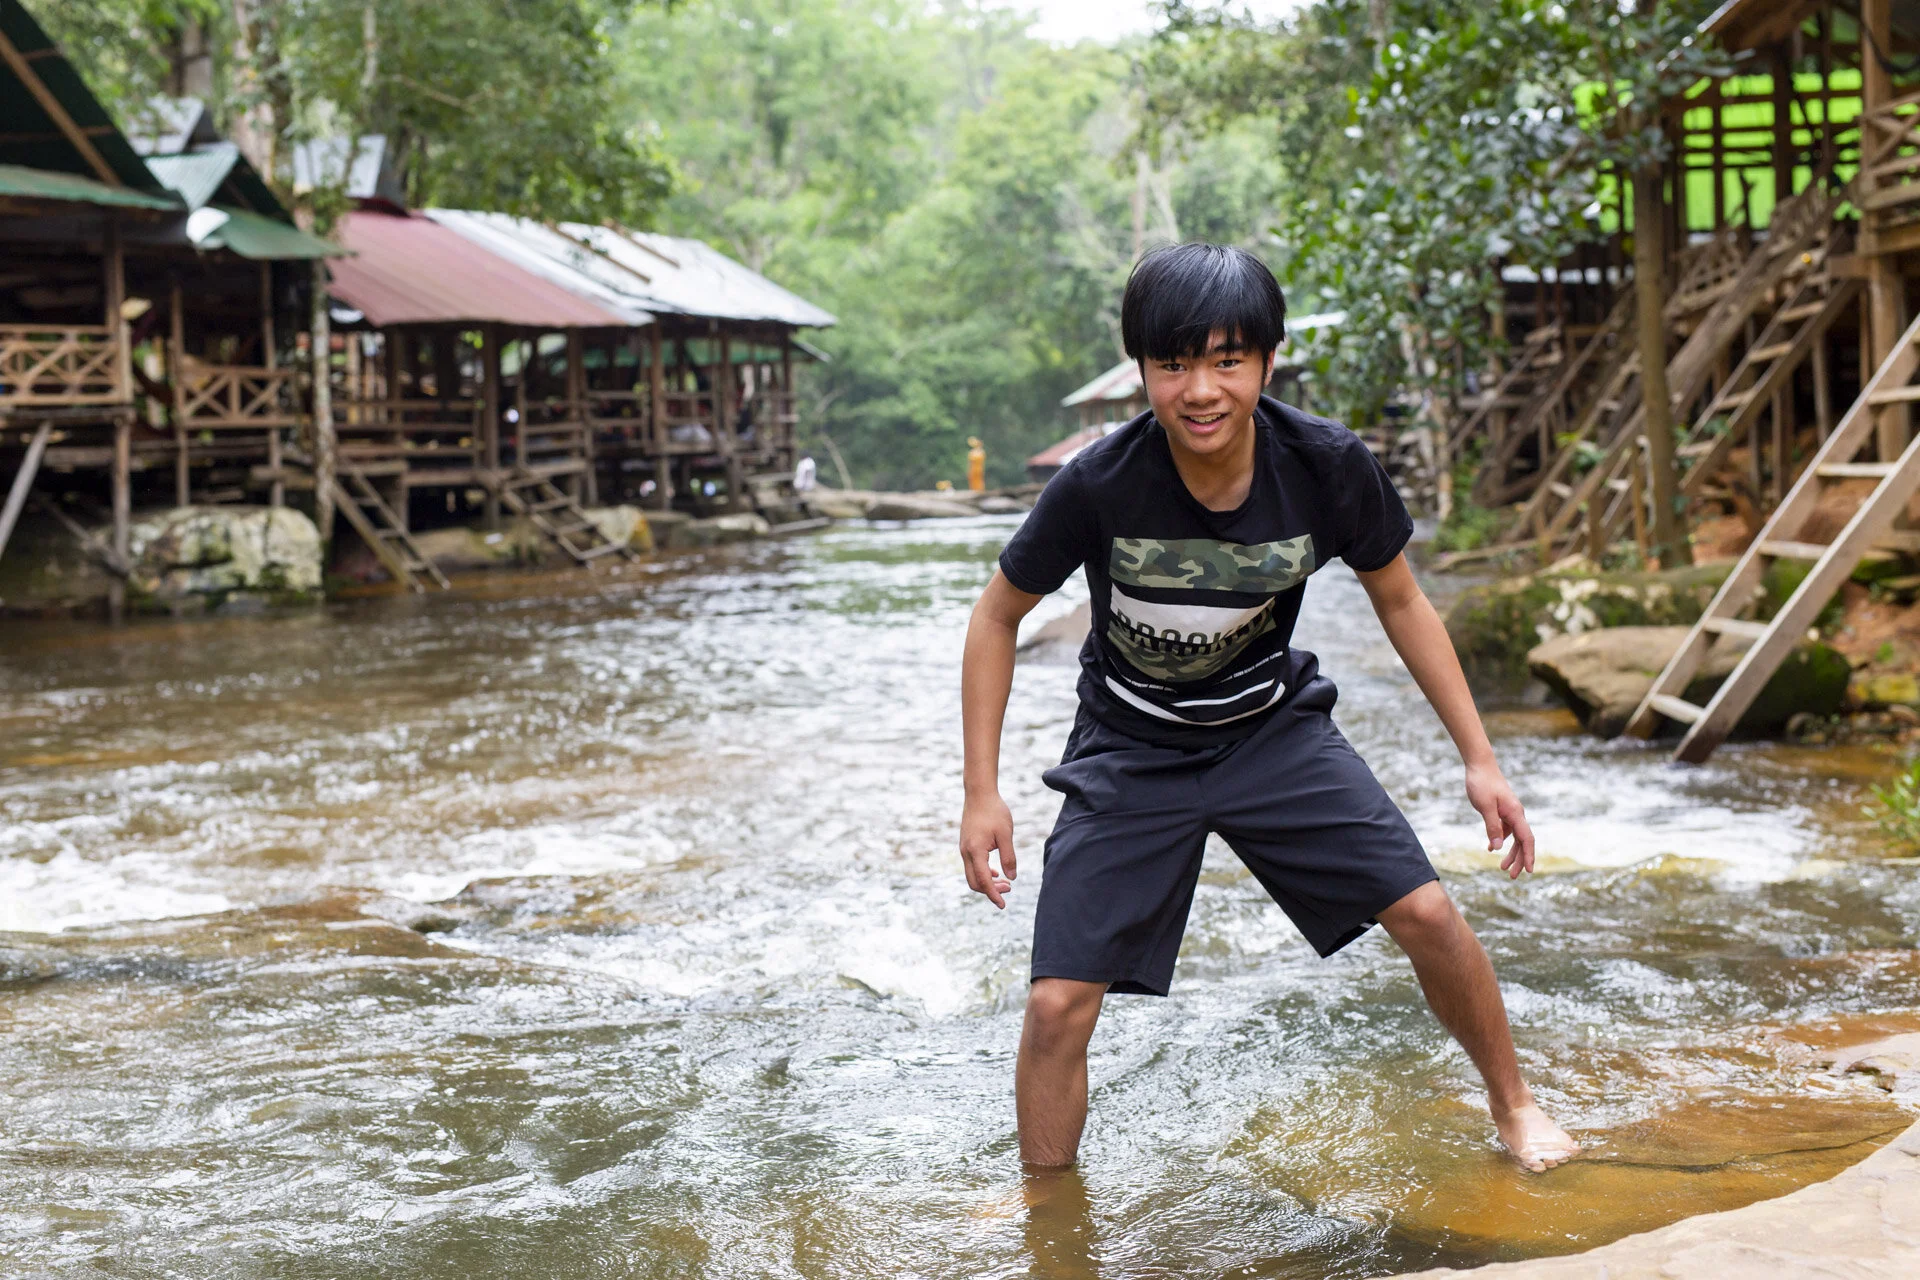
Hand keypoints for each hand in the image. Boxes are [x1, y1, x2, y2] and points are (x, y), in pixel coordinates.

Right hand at [959, 791, 1016, 908]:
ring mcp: (964, 849)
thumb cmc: (994, 811)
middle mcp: (966, 852)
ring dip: (987, 883)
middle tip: (1009, 889)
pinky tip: (996, 872)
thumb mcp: (1006, 834)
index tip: (1003, 905)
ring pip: (972, 875)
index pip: (984, 881)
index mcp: (975, 851)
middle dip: (990, 891)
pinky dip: (983, 873)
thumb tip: (1012, 878)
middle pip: (974, 882)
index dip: (993, 895)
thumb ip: (1009, 857)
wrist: (979, 794)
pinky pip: (972, 866)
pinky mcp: (966, 845)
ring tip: (1005, 882)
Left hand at [1466, 760, 1533, 878]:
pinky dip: (1500, 840)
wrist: (1479, 765)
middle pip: (1522, 841)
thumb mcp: (1484, 807)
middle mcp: (1516, 814)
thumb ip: (1492, 826)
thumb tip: (1498, 848)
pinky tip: (1491, 848)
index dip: (1529, 856)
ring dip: (1510, 853)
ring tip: (1502, 868)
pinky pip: (1505, 830)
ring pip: (1515, 837)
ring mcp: (1510, 812)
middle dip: (1519, 860)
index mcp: (1515, 813)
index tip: (1529, 871)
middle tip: (1511, 876)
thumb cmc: (1482, 784)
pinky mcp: (1502, 811)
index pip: (1526, 839)